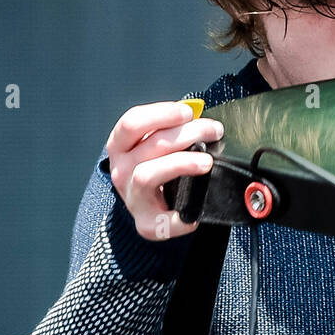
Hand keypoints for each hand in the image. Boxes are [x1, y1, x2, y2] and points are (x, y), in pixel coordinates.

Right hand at [105, 102, 223, 240]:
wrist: (151, 209)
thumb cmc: (159, 168)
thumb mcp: (159, 145)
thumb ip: (174, 128)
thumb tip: (201, 113)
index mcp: (121, 146)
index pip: (131, 123)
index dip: (161, 114)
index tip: (189, 111)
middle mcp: (121, 170)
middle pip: (150, 146)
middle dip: (187, 134)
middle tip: (214, 131)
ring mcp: (132, 198)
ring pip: (148, 174)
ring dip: (181, 163)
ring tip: (206, 161)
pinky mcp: (147, 223)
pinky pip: (163, 221)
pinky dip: (182, 215)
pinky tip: (197, 209)